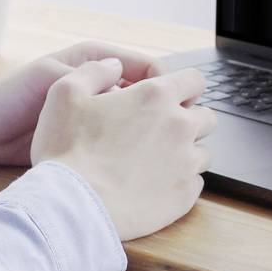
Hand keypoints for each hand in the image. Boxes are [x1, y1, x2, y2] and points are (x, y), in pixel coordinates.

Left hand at [0, 40, 171, 165]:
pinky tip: (138, 169)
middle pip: (149, 97)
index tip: (178, 109)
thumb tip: (122, 75)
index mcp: (96, 61)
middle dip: (164, 115)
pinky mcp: (88, 140)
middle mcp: (102, 86)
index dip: (166, 86)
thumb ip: (84, 76)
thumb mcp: (48, 78)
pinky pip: (119, 144)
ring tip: (158, 157)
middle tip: (173, 138)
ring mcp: (97, 115)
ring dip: (149, 138)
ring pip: (137, 124)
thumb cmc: (9, 96)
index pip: (149, 68)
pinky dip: (132, 154)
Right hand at [29, 58, 216, 240]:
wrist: (73, 205)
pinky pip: (195, 183)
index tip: (170, 98)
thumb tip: (113, 65)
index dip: (184, 86)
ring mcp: (185, 163)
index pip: (195, 80)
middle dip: (190, 120)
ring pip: (204, 152)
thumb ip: (93, 71)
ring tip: (156, 161)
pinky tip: (155, 184)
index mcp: (155, 97)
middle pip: (207, 117)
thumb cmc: (67, 149)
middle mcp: (179, 126)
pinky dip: (180, 181)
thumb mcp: (64, 93)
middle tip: (160, 131)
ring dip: (186, 153)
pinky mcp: (184, 196)